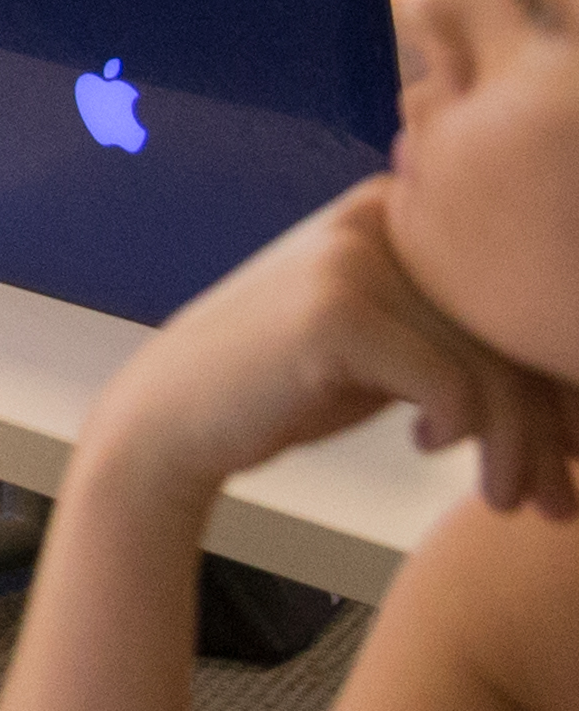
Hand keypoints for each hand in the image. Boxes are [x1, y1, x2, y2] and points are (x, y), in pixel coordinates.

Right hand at [84, 179, 578, 525]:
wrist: (171, 418)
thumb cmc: (287, 388)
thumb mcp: (391, 345)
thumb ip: (463, 332)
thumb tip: (575, 374)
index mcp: (403, 208)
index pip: (515, 293)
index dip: (558, 379)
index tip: (570, 455)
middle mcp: (383, 215)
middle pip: (513, 328)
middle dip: (551, 427)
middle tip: (560, 502)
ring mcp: (355, 257)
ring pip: (490, 361)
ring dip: (518, 449)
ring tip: (512, 501)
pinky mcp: (335, 310)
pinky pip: (449, 381)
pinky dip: (461, 430)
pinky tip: (428, 447)